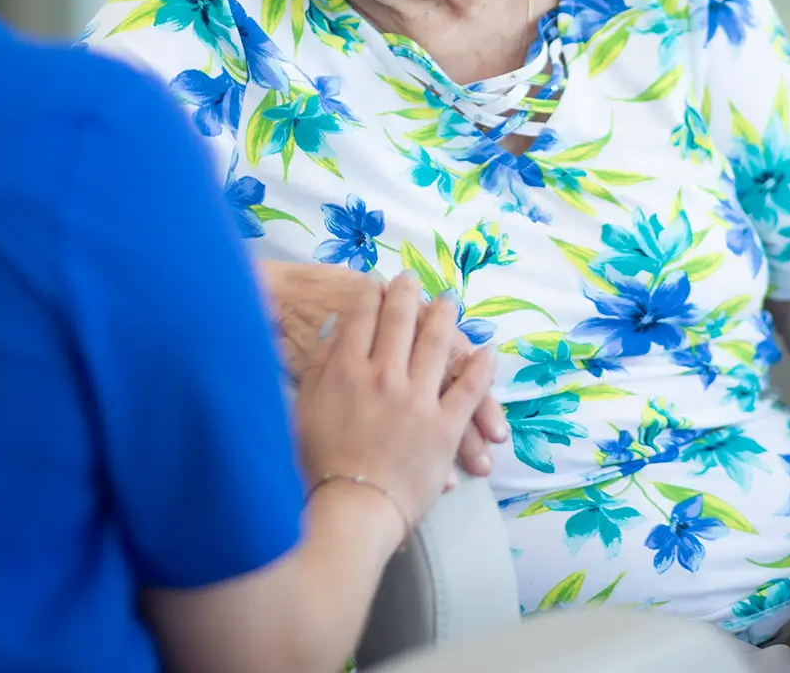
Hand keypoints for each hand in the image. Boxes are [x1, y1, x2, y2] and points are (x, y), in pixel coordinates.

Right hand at [261, 260, 507, 475]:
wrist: (351, 510)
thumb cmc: (318, 464)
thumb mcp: (304, 406)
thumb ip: (320, 365)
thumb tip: (335, 330)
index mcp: (347, 369)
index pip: (361, 314)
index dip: (369, 293)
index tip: (374, 282)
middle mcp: (384, 374)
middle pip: (400, 319)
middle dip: (405, 293)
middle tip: (410, 279)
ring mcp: (418, 398)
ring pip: (437, 343)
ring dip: (444, 316)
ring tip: (448, 300)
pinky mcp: (444, 426)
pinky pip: (469, 388)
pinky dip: (479, 367)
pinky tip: (485, 350)